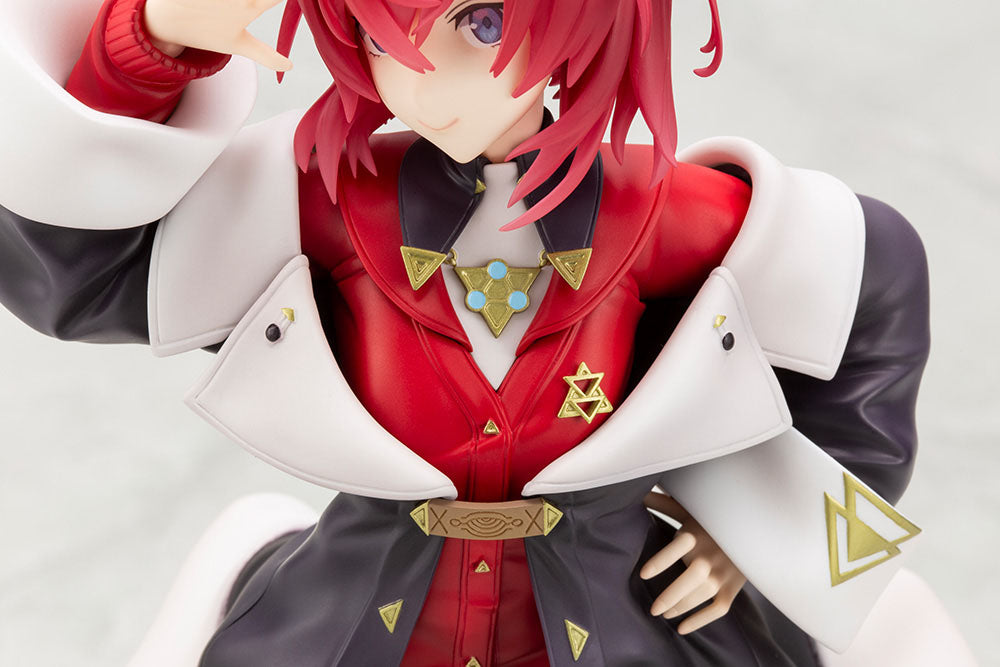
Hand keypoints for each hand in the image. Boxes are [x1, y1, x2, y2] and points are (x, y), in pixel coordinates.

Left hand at [143, 0, 292, 70]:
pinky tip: (216, 2)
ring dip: (231, 0)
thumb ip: (267, 55)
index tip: (301, 0)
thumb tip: (289, 66)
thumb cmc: (206, 33)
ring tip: (227, 7)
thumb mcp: (239, 45)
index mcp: (250, 6)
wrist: (166, 21)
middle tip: (254, 3)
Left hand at [640, 492, 745, 634]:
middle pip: (688, 580)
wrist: (752, 530)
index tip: (643, 575)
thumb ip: (663, 505)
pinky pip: (717, 609)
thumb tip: (639, 492)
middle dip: (668, 597)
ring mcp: (723, 574)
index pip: (676, 549)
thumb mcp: (689, 509)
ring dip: (680, 608)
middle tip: (652, 609)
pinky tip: (682, 627)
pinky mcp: (733, 587)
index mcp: (696, 534)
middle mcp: (710, 556)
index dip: (659, 563)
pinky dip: (700, 621)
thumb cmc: (711, 520)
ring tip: (664, 614)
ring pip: (699, 596)